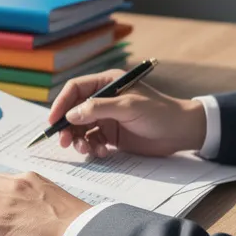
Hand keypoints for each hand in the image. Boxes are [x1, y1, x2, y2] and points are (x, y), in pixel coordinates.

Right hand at [47, 69, 205, 157]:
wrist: (182, 132)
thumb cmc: (159, 113)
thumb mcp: (128, 107)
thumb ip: (98, 109)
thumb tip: (71, 115)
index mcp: (106, 83)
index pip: (75, 89)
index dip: (61, 104)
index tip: (53, 121)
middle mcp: (103, 99)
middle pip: (74, 111)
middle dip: (67, 127)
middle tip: (64, 142)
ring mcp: (107, 117)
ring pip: (81, 129)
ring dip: (79, 140)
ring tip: (86, 150)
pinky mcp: (112, 134)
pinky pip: (92, 141)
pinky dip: (92, 148)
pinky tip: (101, 152)